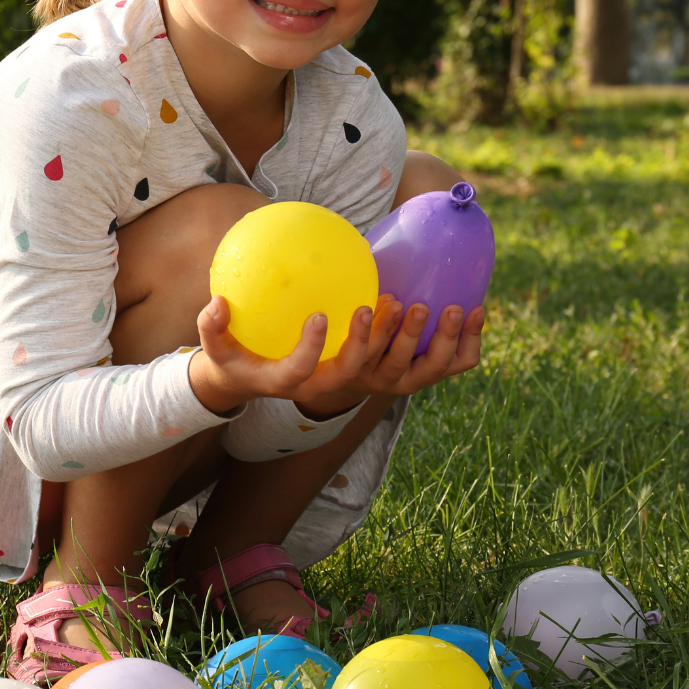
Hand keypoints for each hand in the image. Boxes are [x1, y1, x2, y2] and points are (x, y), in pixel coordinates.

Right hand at [186, 294, 483, 416]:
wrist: (275, 381)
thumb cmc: (248, 361)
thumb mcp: (223, 350)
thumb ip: (214, 328)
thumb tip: (212, 304)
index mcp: (317, 381)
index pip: (340, 369)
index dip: (351, 345)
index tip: (353, 309)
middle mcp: (353, 387)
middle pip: (385, 369)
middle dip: (398, 339)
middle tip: (405, 301)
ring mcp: (381, 383)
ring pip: (419, 372)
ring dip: (436, 341)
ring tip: (449, 306)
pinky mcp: (401, 376)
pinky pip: (440, 368)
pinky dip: (461, 347)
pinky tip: (476, 311)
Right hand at [188, 295, 379, 414]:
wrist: (243, 379)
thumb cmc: (229, 359)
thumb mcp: (214, 347)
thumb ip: (211, 327)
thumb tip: (217, 304)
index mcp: (282, 381)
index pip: (300, 370)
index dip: (312, 348)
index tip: (320, 316)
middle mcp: (310, 383)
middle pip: (344, 374)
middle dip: (360, 346)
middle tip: (366, 309)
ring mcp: (326, 376)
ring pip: (362, 364)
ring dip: (380, 336)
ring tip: (392, 301)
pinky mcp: (335, 364)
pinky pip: (362, 349)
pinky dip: (376, 328)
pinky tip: (385, 293)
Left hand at [293, 297, 485, 418]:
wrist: (325, 367)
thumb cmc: (370, 331)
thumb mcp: (396, 318)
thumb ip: (414, 291)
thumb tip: (432, 235)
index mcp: (424, 366)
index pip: (459, 360)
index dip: (471, 338)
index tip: (477, 308)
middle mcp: (404, 377)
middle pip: (433, 365)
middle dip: (444, 337)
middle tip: (449, 307)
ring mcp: (374, 377)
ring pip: (395, 362)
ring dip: (402, 333)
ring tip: (399, 303)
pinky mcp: (345, 374)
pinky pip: (355, 357)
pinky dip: (360, 335)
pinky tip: (360, 310)